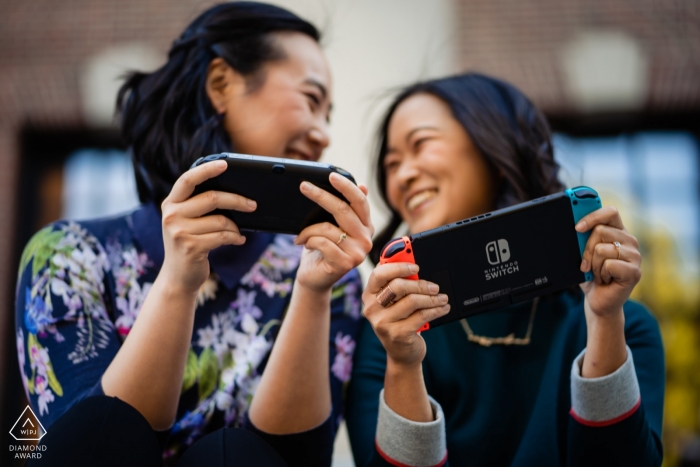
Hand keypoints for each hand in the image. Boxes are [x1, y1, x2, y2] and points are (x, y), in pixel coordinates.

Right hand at [160, 161, 256, 294]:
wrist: (178, 277)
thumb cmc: (189, 244)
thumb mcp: (187, 222)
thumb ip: (198, 206)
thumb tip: (233, 193)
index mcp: (171, 203)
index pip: (188, 179)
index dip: (207, 170)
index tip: (225, 164)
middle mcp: (171, 215)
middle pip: (212, 197)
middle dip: (237, 200)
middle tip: (253, 204)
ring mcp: (179, 231)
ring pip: (220, 220)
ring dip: (235, 226)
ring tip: (238, 232)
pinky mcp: (190, 247)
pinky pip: (223, 236)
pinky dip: (235, 237)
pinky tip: (238, 240)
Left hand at [293, 173, 373, 292]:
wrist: (315, 278)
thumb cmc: (322, 250)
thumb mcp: (334, 227)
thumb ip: (347, 209)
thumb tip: (363, 186)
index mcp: (366, 226)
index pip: (360, 201)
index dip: (346, 186)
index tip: (331, 175)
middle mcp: (366, 239)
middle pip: (343, 210)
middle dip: (320, 196)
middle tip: (304, 186)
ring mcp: (358, 252)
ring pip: (327, 228)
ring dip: (307, 230)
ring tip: (300, 235)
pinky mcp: (345, 263)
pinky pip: (321, 242)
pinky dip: (308, 241)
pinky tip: (305, 245)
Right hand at [362, 263, 449, 367]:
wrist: (402, 353)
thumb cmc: (400, 321)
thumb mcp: (395, 302)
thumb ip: (399, 283)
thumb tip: (413, 263)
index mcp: (369, 294)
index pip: (379, 273)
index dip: (398, 266)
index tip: (416, 267)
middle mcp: (372, 308)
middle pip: (397, 286)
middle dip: (420, 284)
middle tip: (435, 287)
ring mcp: (383, 322)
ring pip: (412, 301)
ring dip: (432, 298)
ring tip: (442, 298)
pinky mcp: (397, 334)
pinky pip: (421, 316)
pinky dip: (436, 310)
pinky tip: (442, 308)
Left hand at [577, 206, 641, 319]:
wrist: (598, 300)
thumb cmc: (590, 275)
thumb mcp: (582, 253)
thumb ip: (582, 238)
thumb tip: (575, 227)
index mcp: (618, 231)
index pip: (610, 212)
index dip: (593, 216)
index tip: (577, 227)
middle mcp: (629, 241)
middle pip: (600, 231)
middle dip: (585, 249)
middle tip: (586, 264)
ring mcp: (635, 256)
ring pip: (602, 249)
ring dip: (593, 265)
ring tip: (599, 273)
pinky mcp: (635, 272)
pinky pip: (609, 264)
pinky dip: (601, 274)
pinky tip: (606, 280)